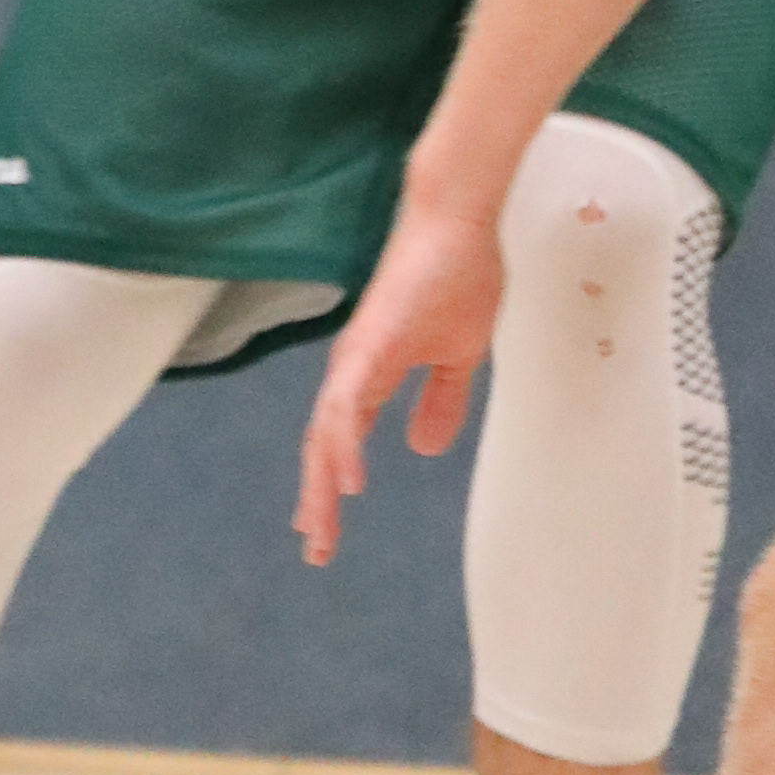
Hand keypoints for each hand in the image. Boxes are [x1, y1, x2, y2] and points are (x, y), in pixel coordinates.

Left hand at [294, 197, 502, 566]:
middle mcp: (351, 371)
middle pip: (323, 446)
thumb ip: (438, 400)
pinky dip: (344, 444)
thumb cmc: (455, 279)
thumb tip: (422, 448)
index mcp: (368, 376)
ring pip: (327, 433)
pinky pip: (349, 404)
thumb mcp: (455, 356)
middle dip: (318, 500)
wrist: (459, 225)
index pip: (340, 441)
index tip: (321, 528)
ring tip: (320, 530)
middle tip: (315, 549)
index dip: (330, 485)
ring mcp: (356, 357)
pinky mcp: (370, 345)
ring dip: (323, 484)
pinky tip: (349, 481)